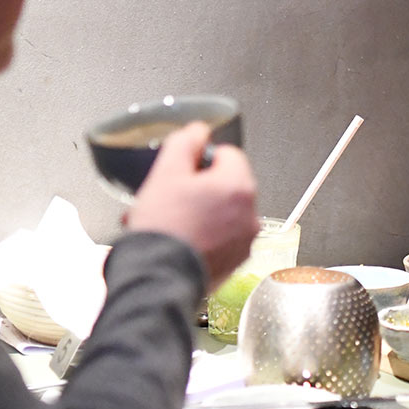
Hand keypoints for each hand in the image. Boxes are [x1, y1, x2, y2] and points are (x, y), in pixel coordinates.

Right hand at [124, 122, 259, 285]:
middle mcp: (250, 213)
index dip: (201, 161)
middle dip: (198, 189)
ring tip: (169, 222)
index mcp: (239, 186)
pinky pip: (221, 238)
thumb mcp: (166, 173)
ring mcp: (245, 240)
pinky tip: (178, 239)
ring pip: (222, 213)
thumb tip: (198, 131)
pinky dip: (203, 235)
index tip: (183, 172)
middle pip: (225, 185)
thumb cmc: (164, 230)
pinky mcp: (235, 262)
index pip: (228, 154)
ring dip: (198, 212)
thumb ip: (186, 142)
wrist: (157, 278)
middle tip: (171, 198)